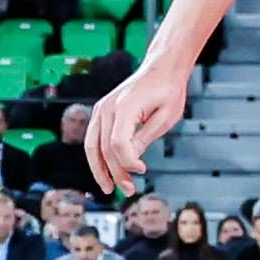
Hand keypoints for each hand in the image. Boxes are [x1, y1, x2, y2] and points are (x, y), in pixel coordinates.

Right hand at [87, 58, 190, 190]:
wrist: (162, 68)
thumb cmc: (168, 90)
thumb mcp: (165, 117)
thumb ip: (145, 138)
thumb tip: (131, 160)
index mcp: (124, 107)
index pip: (117, 143)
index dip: (127, 161)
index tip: (142, 170)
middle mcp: (107, 108)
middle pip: (103, 148)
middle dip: (115, 172)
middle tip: (129, 190)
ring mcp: (101, 109)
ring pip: (92, 146)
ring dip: (100, 170)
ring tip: (110, 187)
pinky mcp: (102, 112)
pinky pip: (94, 139)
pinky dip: (98, 157)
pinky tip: (107, 171)